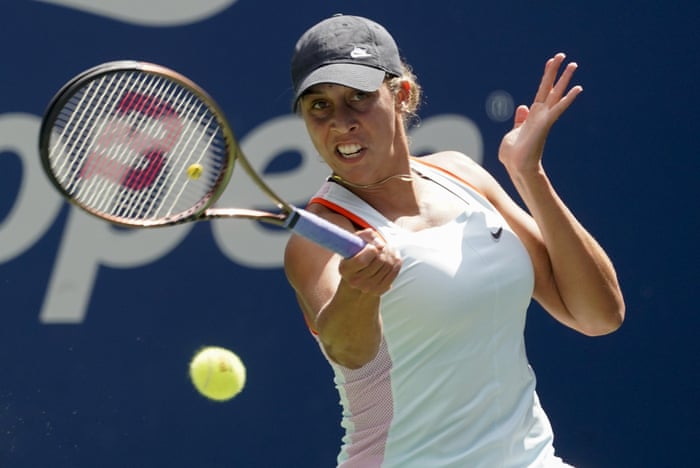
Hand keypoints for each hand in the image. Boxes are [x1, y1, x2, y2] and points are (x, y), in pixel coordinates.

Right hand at [338, 229, 400, 295]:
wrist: (356, 277)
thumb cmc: (355, 255)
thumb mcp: (354, 243)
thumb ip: (364, 235)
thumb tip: (377, 240)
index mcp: (345, 269)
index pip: (362, 260)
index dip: (371, 250)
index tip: (372, 246)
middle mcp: (355, 281)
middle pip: (379, 261)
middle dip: (383, 249)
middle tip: (382, 245)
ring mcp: (368, 288)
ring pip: (388, 265)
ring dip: (391, 253)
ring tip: (388, 248)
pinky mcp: (380, 290)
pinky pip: (394, 271)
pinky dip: (396, 261)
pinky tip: (393, 256)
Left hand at [499, 53, 582, 174]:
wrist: (516, 167)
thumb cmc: (513, 154)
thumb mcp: (513, 132)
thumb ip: (519, 120)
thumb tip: (522, 106)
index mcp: (532, 115)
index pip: (541, 91)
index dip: (546, 76)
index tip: (550, 61)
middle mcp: (540, 114)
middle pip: (549, 88)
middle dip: (555, 72)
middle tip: (563, 56)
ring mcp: (544, 119)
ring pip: (556, 94)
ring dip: (565, 79)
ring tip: (573, 64)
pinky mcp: (545, 124)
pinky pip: (558, 109)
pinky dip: (567, 98)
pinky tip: (578, 88)